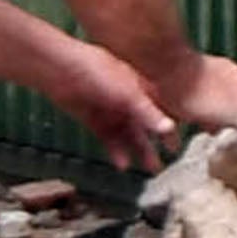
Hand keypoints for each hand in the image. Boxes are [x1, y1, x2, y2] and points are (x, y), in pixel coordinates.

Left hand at [65, 62, 181, 172]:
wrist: (60, 70)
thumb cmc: (96, 70)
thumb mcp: (128, 92)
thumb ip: (148, 112)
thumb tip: (169, 128)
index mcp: (139, 86)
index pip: (160, 109)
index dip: (169, 127)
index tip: (176, 145)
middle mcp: (126, 99)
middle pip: (144, 126)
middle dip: (153, 144)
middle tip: (163, 162)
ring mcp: (110, 110)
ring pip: (128, 135)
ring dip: (138, 150)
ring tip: (148, 168)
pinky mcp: (93, 119)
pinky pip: (109, 139)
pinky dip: (116, 151)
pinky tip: (123, 163)